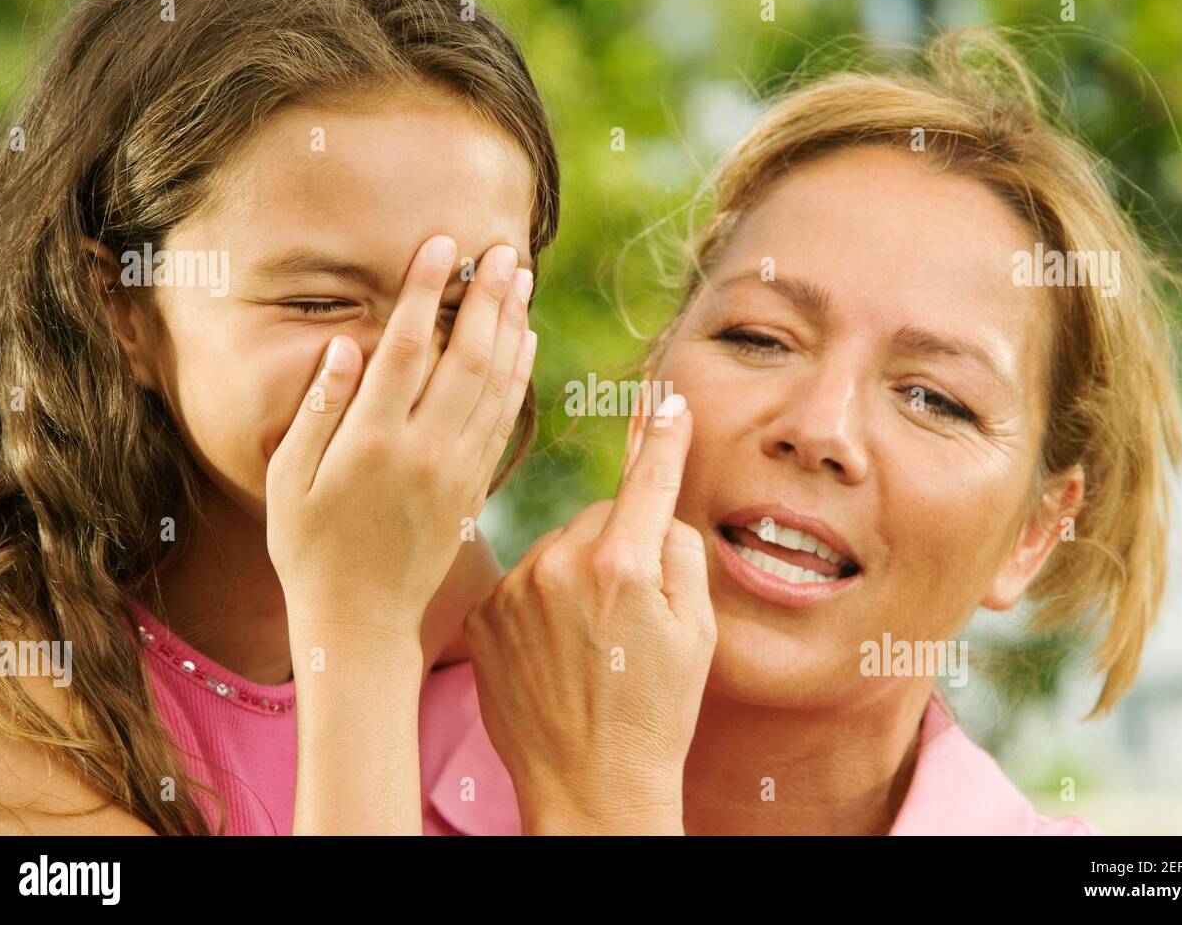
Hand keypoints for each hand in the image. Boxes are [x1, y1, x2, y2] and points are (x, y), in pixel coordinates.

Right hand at [266, 235, 536, 643]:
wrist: (361, 621)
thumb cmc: (309, 548)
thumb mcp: (290, 480)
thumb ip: (319, 410)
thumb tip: (343, 346)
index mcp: (371, 444)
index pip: (404, 349)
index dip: (424, 292)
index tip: (440, 245)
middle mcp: (423, 452)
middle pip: (465, 358)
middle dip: (486, 297)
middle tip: (503, 249)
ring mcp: (457, 470)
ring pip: (495, 385)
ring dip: (512, 326)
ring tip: (522, 278)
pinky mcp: (476, 487)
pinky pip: (505, 419)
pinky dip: (519, 375)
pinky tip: (524, 341)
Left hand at [464, 394, 716, 833]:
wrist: (591, 785)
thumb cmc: (655, 713)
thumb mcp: (697, 633)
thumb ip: (679, 554)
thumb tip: (654, 515)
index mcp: (625, 565)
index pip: (647, 479)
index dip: (660, 435)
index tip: (664, 396)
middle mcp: (561, 564)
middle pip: (599, 517)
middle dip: (618, 546)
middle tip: (629, 613)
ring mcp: (514, 589)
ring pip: (557, 547)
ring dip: (574, 574)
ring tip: (586, 642)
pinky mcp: (483, 614)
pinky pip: (521, 578)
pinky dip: (537, 599)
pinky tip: (551, 648)